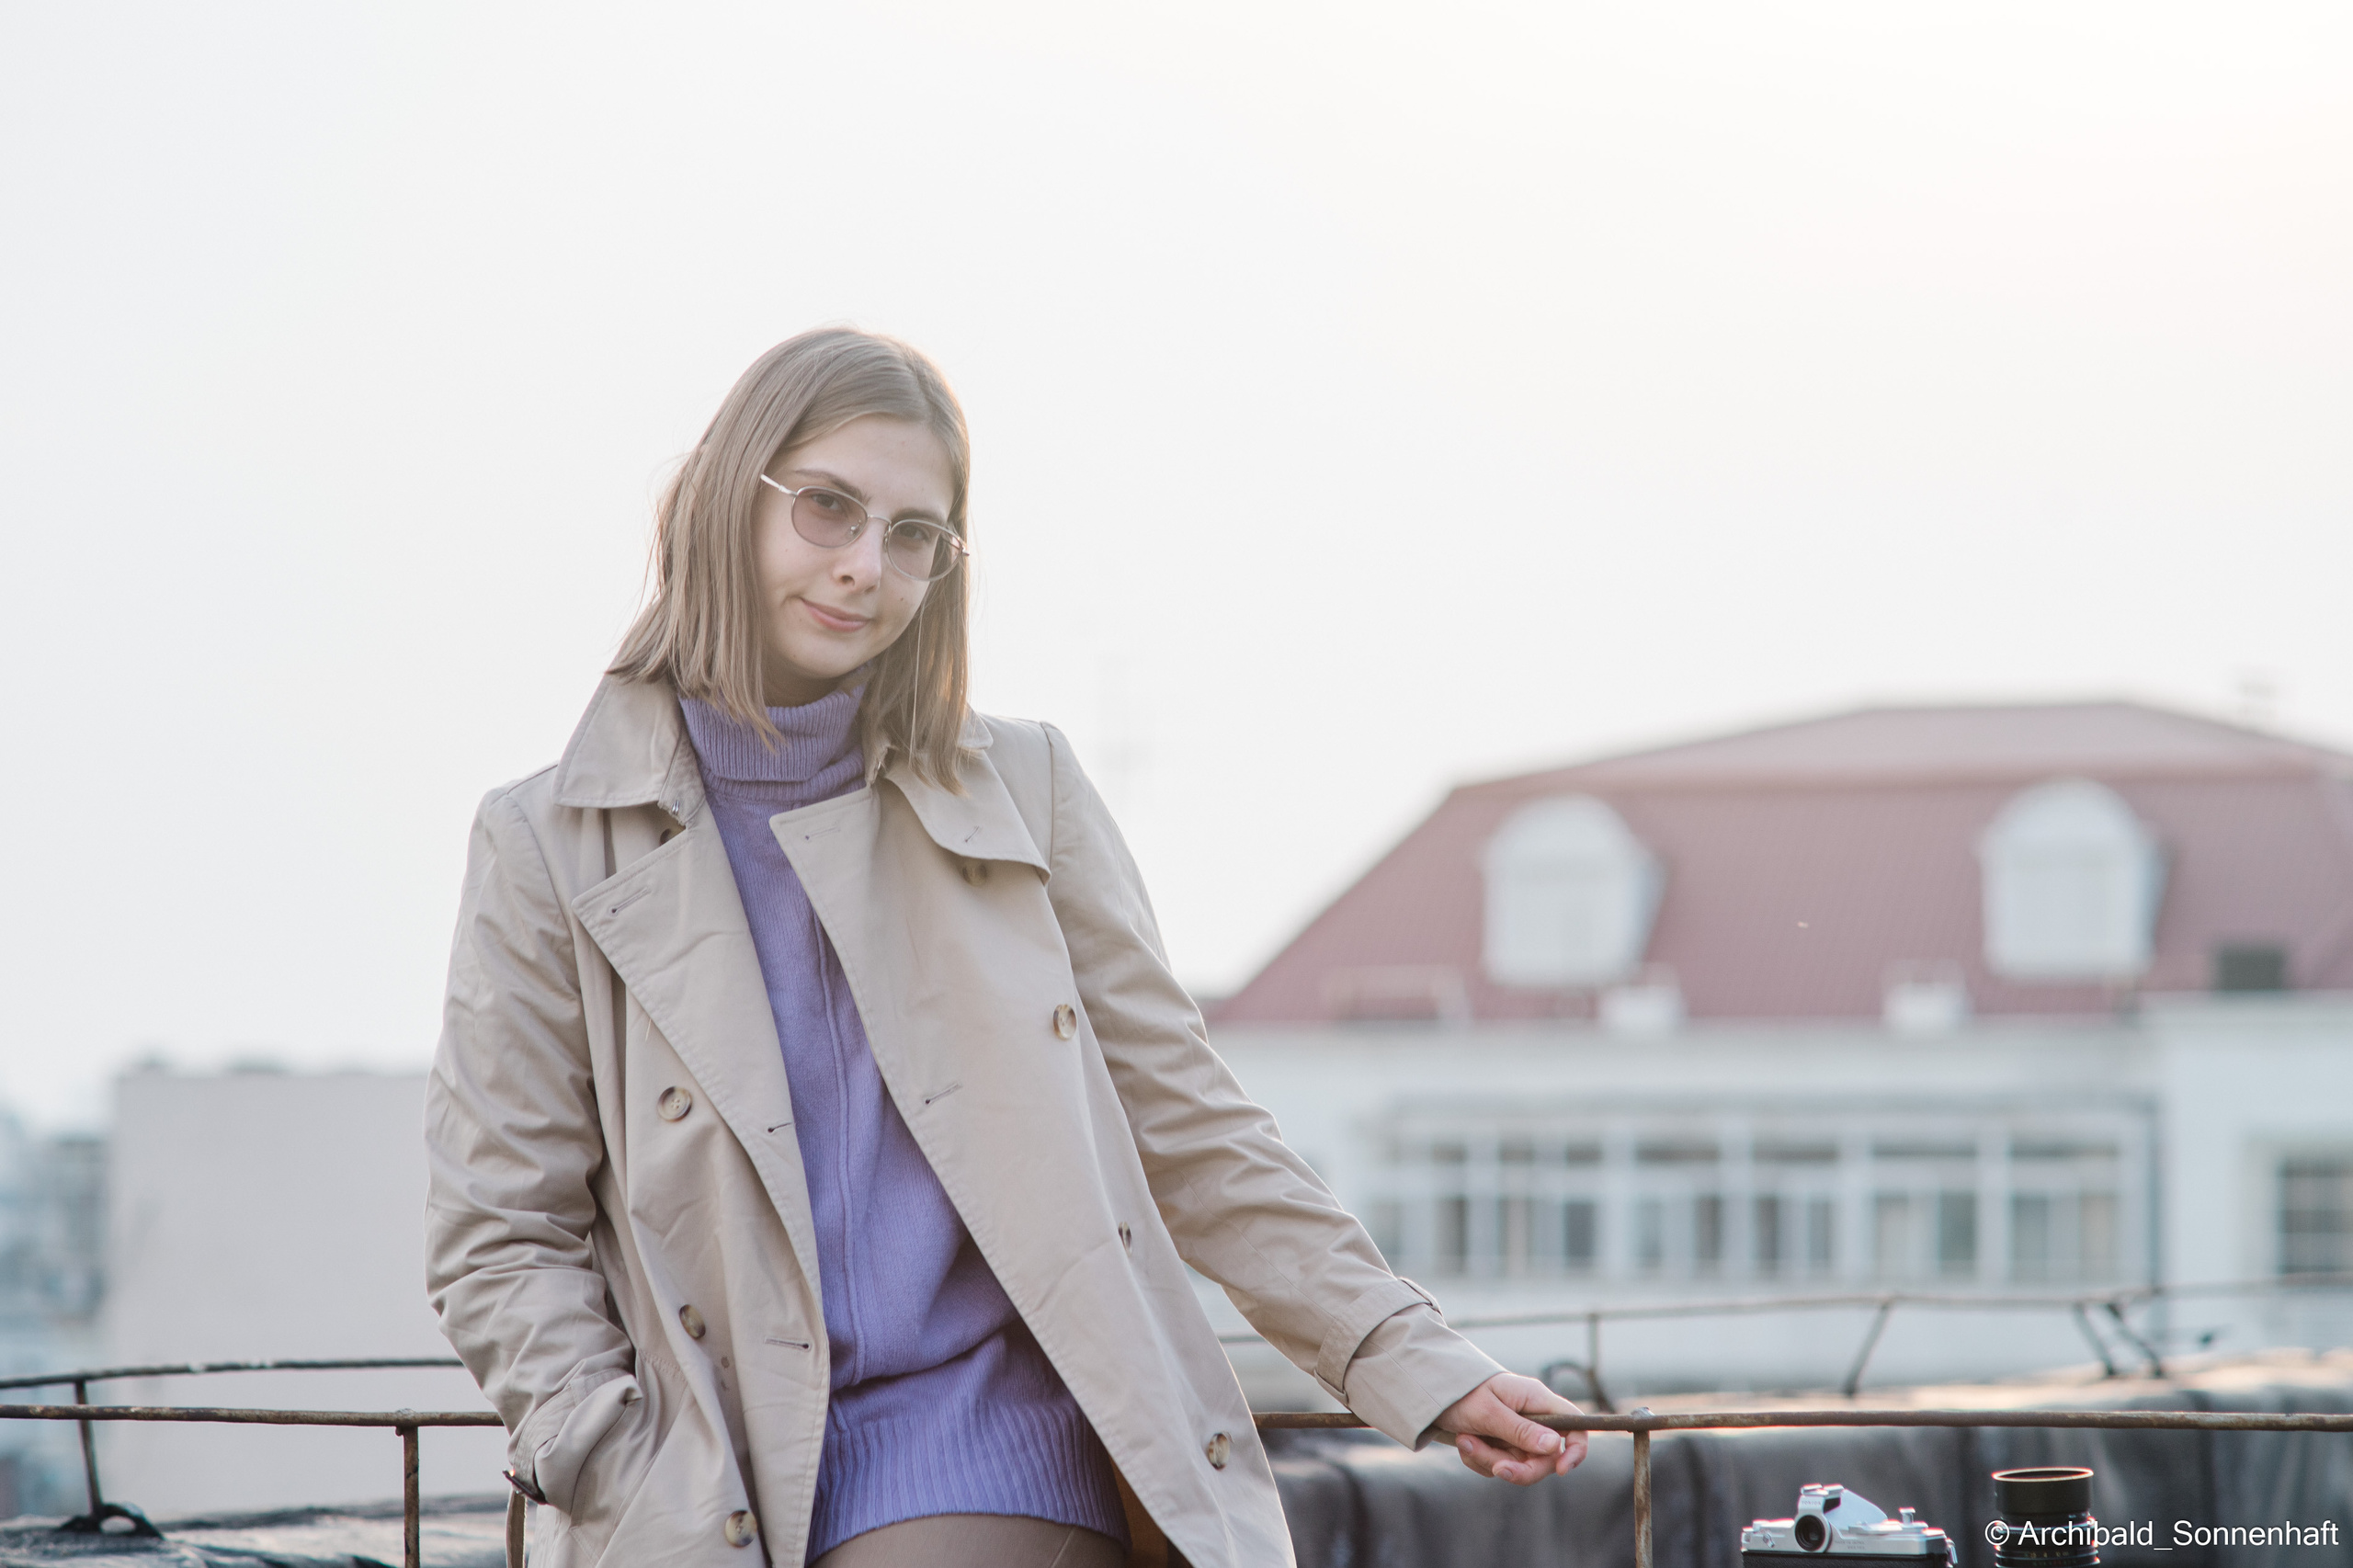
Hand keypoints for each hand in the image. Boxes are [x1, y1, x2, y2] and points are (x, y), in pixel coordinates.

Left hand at [1434, 1372, 1587, 1483]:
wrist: (1428, 1390)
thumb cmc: (1460, 1392)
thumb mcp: (1489, 1411)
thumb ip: (1521, 1430)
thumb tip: (1556, 1446)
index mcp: (1536, 1400)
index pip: (1575, 1425)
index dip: (1576, 1450)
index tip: (1561, 1470)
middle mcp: (1532, 1417)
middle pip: (1546, 1458)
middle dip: (1519, 1467)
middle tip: (1496, 1468)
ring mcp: (1516, 1432)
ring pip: (1519, 1465)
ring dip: (1490, 1460)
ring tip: (1465, 1440)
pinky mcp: (1500, 1444)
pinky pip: (1500, 1465)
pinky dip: (1480, 1460)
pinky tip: (1463, 1443)